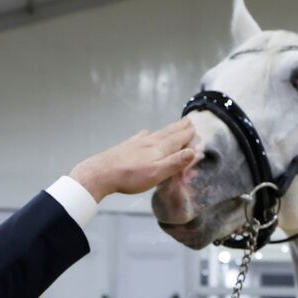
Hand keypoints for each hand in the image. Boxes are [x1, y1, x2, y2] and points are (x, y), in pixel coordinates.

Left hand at [70, 119, 197, 202]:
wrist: (101, 173)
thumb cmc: (131, 177)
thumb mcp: (157, 173)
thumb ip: (175, 162)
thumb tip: (194, 151)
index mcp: (159, 149)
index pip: (178, 139)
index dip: (188, 134)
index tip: (196, 127)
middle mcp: (150, 142)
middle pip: (168, 133)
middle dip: (179, 127)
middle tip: (188, 120)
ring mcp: (137, 143)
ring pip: (156, 133)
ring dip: (167, 129)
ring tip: (174, 125)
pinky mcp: (126, 147)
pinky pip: (140, 137)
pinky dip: (147, 133)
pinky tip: (145, 132)